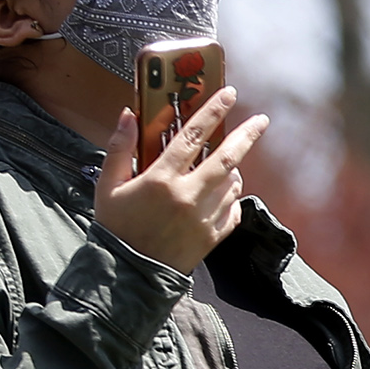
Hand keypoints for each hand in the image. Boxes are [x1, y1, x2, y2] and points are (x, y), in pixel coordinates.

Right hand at [94, 85, 265, 272]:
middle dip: (247, 135)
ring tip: (223, 166)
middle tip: (262, 121)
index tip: (228, 94)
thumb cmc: (116, 227)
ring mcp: (205, 217)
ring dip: (234, 170)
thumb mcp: (108, 186)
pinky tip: (220, 194)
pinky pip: (233, 209)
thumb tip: (128, 114)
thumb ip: (119, 148)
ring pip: (233, 183)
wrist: (129, 274)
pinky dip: (231, 198)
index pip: (193, 136)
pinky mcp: (214, 236)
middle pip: (228, 158)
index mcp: (161, 179)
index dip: (212, 111)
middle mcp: (188, 196)